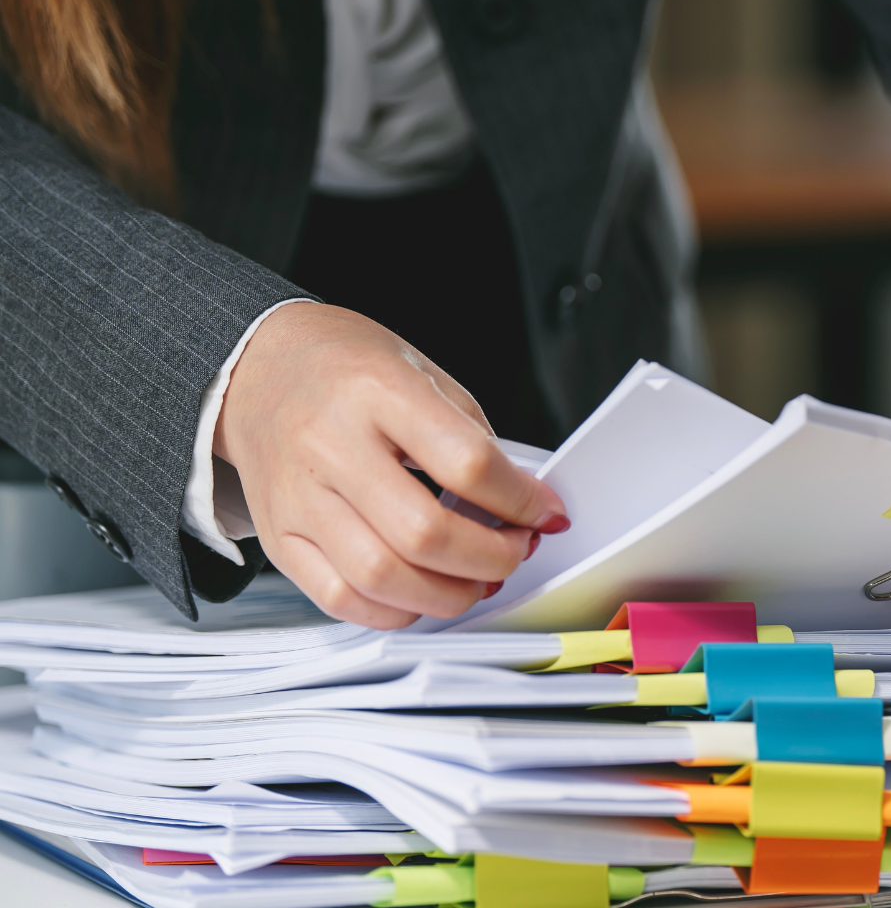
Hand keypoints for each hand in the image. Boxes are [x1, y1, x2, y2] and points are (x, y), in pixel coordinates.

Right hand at [214, 303, 566, 627]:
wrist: (255, 367)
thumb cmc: (345, 367)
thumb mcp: (424, 374)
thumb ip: (473, 439)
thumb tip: (522, 505)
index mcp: (378, 392)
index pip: (466, 463)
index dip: (521, 500)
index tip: (546, 512)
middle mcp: (330, 446)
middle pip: (424, 534)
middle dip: (492, 558)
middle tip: (515, 549)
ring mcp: (298, 497)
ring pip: (382, 578)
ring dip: (449, 594)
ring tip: (477, 579)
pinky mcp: (279, 535)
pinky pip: (339, 598)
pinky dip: (395, 611)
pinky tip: (423, 591)